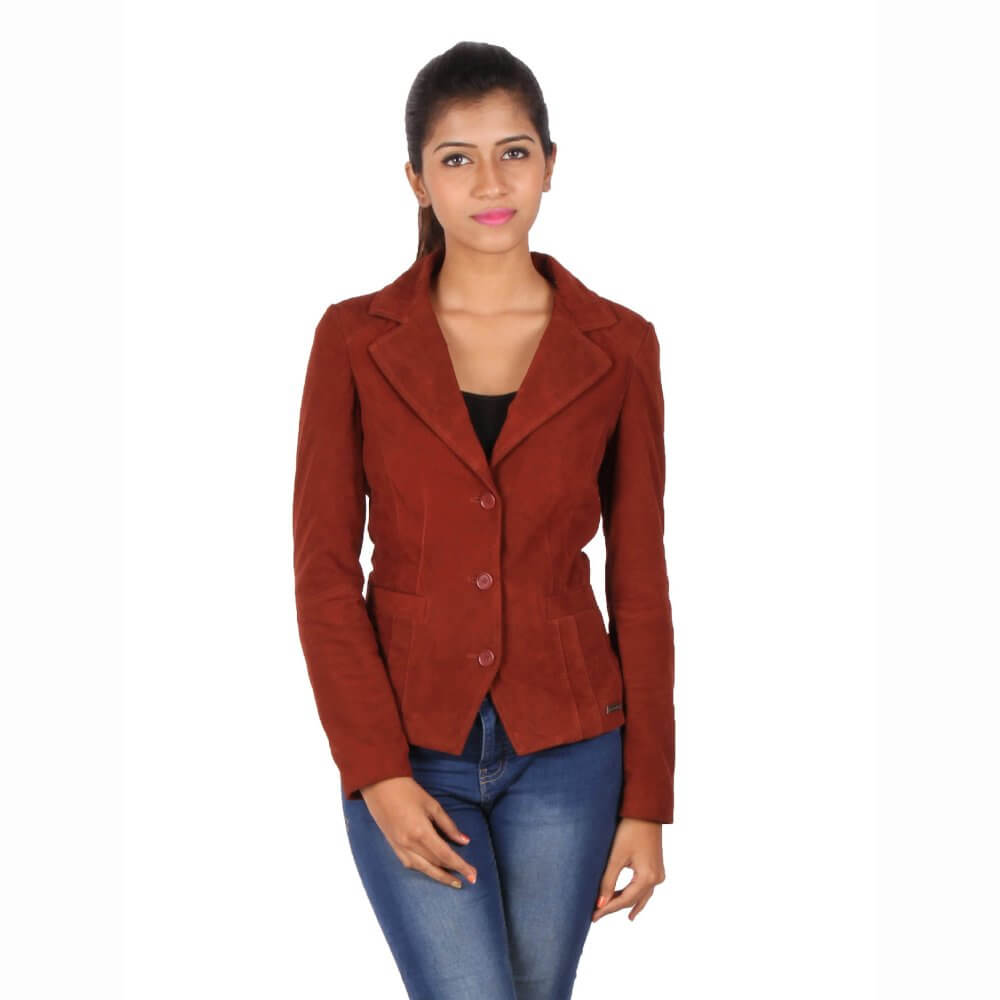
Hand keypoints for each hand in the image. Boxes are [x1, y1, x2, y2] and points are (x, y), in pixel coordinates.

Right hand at [360, 776, 477, 889]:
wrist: (380, 784)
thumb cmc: (408, 791)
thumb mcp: (432, 805)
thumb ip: (448, 825)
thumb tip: (464, 841)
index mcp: (421, 833)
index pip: (445, 856)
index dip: (461, 867)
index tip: (473, 876)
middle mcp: (409, 844)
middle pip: (435, 864)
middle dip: (453, 873)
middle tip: (469, 878)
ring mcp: (399, 847)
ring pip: (422, 868)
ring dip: (439, 876)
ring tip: (453, 881)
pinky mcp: (392, 846)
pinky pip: (410, 864)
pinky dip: (424, 869)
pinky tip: (432, 870)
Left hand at [591, 818, 665, 922]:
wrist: (646, 811)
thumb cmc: (630, 830)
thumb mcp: (616, 856)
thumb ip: (608, 881)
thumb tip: (600, 904)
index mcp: (648, 877)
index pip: (625, 900)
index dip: (608, 909)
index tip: (593, 917)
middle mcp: (657, 878)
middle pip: (633, 900)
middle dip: (615, 907)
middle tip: (597, 916)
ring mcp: (659, 873)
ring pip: (640, 896)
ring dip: (625, 903)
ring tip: (612, 912)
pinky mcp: (656, 867)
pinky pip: (645, 888)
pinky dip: (634, 895)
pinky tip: (629, 901)